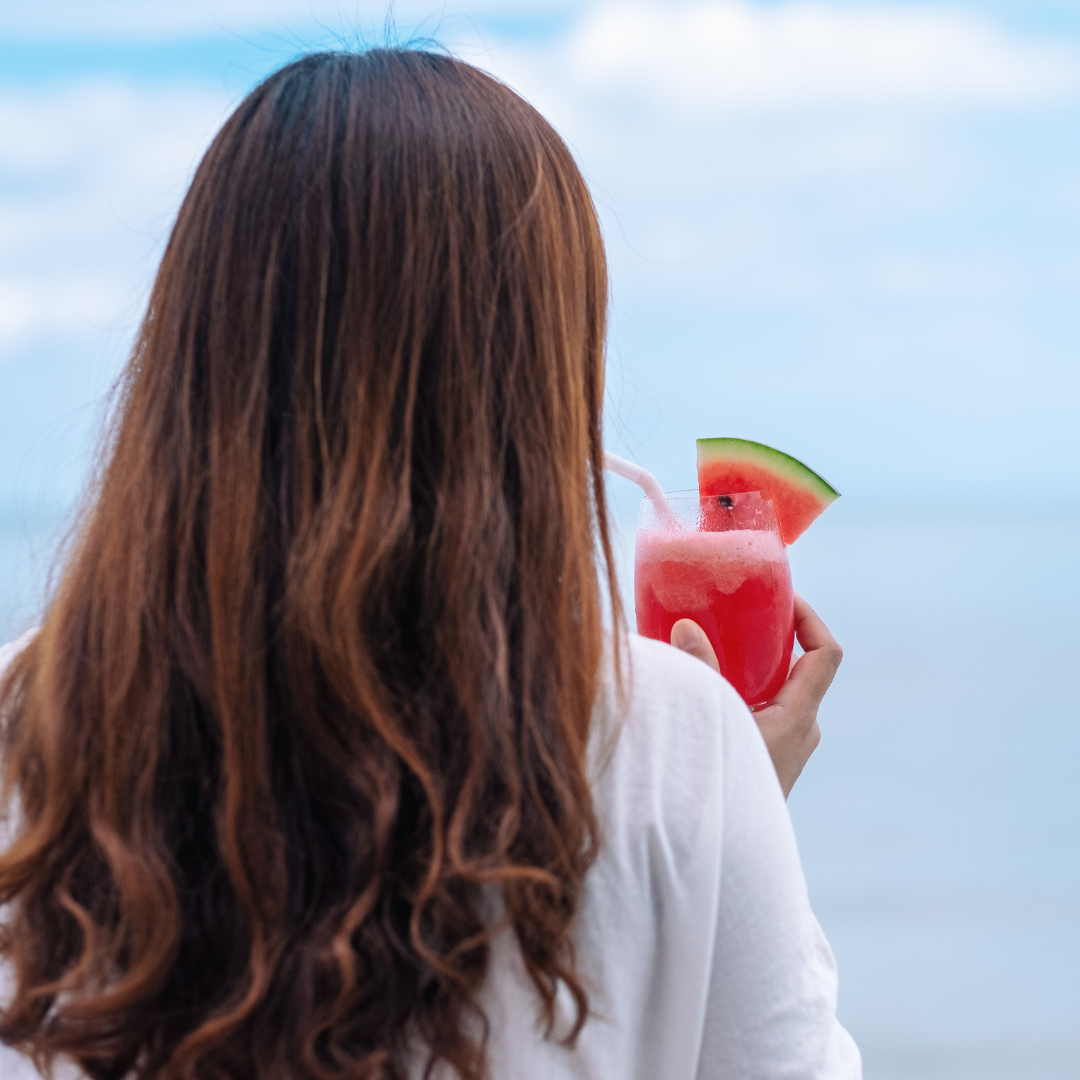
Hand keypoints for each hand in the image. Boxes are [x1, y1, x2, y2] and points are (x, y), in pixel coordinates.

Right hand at [670, 595, 842, 797]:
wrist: (728, 857)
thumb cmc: (721, 785)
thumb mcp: (710, 720)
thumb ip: (698, 672)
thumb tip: (687, 625)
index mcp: (798, 717)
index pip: (826, 654)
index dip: (810, 619)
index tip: (781, 599)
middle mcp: (802, 731)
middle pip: (802, 670)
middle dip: (773, 639)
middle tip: (738, 616)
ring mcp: (788, 749)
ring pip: (781, 694)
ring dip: (756, 667)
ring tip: (717, 648)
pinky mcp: (769, 762)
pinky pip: (766, 713)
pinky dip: (746, 692)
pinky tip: (708, 692)